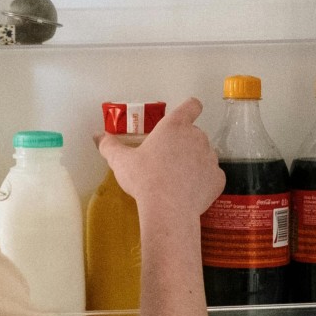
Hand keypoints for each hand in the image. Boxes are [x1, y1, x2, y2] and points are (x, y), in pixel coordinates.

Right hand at [97, 97, 224, 219]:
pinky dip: (203, 182)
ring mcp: (210, 157)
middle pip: (194, 133)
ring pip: (204, 155)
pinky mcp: (218, 178)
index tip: (186, 115)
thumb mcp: (121, 162)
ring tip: (177, 179)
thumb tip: (97, 136)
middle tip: (167, 160)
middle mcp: (197, 137)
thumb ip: (109, 146)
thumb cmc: (145, 179)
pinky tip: (189, 192)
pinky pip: (211, 176)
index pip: (191, 106)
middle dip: (184, 144)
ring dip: (194, 162)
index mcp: (175, 126)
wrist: (169, 210)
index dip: (190, 108)